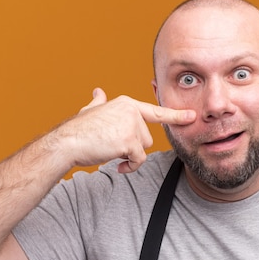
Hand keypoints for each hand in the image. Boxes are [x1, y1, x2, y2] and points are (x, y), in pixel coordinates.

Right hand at [55, 88, 195, 172]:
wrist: (67, 143)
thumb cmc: (77, 131)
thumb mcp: (89, 112)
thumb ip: (99, 104)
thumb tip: (98, 92)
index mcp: (126, 104)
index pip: (155, 111)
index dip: (175, 115)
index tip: (192, 117)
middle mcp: (131, 111)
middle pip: (147, 138)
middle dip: (132, 147)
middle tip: (111, 146)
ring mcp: (131, 125)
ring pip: (143, 149)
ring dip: (129, 156)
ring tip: (109, 151)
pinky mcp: (130, 141)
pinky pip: (138, 160)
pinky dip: (129, 167)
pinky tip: (116, 165)